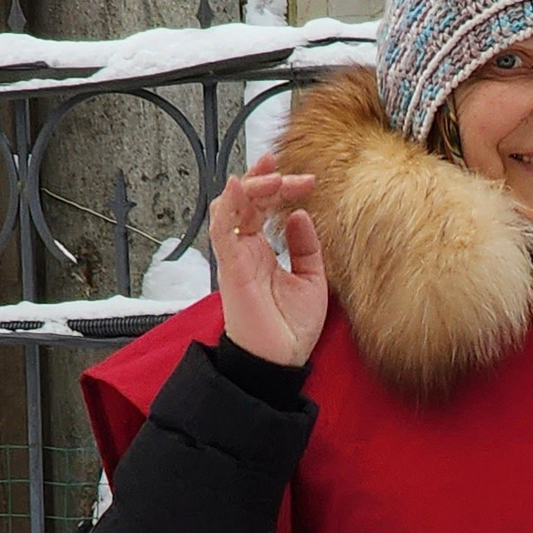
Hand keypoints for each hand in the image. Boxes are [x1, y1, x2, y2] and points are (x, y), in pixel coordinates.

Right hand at [208, 155, 326, 367]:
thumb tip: (300, 214)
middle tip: (290, 173)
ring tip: (273, 176)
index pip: (264, 207)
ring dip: (249, 186)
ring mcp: (235, 256)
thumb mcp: (311, 279)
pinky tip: (240, 186)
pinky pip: (222, 229)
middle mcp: (244, 249)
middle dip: (266, 180)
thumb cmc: (291, 326)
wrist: (281, 359)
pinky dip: (229, 206)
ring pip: (230, 207)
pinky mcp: (230, 266)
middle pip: (246, 200)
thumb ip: (305, 246)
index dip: (283, 188)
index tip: (309, 181)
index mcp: (260, 250)